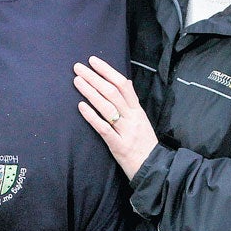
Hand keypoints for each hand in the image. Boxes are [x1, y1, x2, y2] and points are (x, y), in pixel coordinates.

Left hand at [73, 56, 158, 179]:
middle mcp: (132, 118)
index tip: (93, 61)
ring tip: (77, 81)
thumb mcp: (142, 120)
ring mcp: (126, 131)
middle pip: (112, 93)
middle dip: (94, 78)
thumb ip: (132, 102)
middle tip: (78, 67)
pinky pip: (104, 128)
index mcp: (137, 111)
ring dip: (90, 92)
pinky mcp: (118, 145)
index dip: (107, 71)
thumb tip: (125, 82)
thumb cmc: (144, 144)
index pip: (123, 85)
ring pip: (107, 107)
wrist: (153, 169)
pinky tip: (81, 106)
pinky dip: (92, 116)